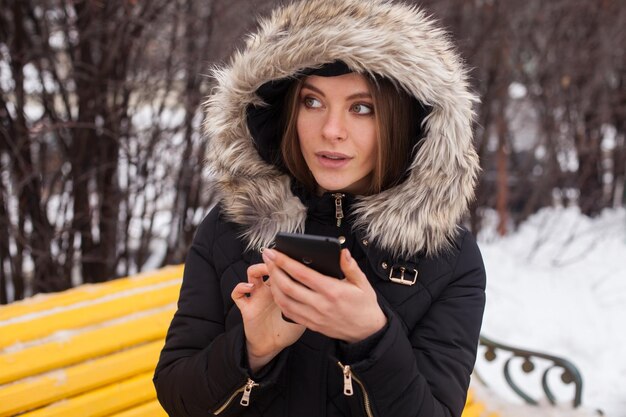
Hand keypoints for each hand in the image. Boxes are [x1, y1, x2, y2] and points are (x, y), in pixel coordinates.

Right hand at [231, 263, 304, 371]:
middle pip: (267, 266)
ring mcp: (256, 296)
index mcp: (283, 288)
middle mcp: (268, 289)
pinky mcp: (246, 307)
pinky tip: (250, 287)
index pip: (282, 269)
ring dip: (256, 269)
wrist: (272, 345)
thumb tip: (323, 288)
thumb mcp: (304, 312)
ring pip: (251, 273)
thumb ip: (309, 300)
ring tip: (264, 270)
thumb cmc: (288, 329)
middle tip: (277, 259)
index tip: (292, 256)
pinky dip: (241, 287)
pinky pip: (237, 294)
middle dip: (272, 261)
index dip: (285, 261)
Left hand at [262, 248, 386, 342]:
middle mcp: (320, 305)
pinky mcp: (311, 324)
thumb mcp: (363, 283)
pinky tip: (276, 289)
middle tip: (266, 256)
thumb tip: (342, 252)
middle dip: (274, 269)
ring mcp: (314, 316)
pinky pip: (289, 312)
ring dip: (273, 284)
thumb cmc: (364, 305)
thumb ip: (351, 267)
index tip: (274, 252)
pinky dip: (279, 300)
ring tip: (270, 271)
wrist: (367, 332)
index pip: (302, 274)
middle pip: (288, 286)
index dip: (285, 262)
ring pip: (284, 300)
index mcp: (332, 291)